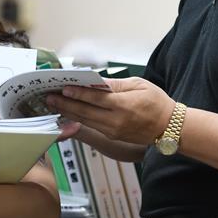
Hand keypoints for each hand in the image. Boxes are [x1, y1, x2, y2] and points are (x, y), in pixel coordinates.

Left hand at [46, 77, 174, 145]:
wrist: (169, 126)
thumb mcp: (139, 85)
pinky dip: (78, 120)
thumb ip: (116, 84)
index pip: (96, 99)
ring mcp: (113, 131)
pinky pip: (91, 127)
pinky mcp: (112, 136)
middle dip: (65, 104)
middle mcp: (116, 120)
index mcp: (124, 105)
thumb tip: (96, 81)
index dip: (78, 94)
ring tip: (53, 105)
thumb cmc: (156, 101)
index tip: (63, 88)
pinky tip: (68, 114)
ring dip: (68, 113)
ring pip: (85, 121)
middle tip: (49, 97)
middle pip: (85, 112)